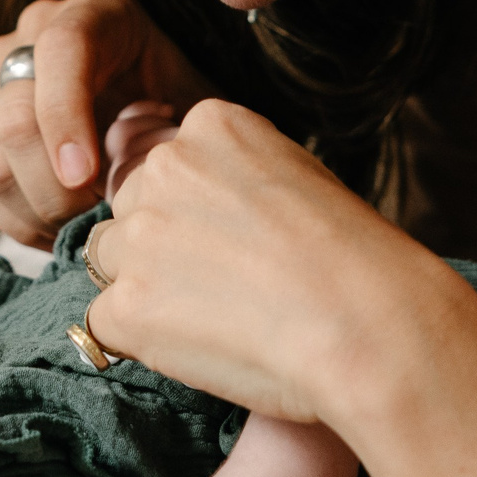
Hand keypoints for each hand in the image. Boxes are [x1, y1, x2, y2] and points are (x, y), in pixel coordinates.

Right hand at [0, 0, 216, 248]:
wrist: (150, 111)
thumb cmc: (181, 112)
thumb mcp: (199, 110)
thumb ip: (177, 133)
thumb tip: (138, 181)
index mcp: (99, 9)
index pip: (61, 49)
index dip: (65, 117)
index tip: (86, 177)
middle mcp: (34, 28)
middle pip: (15, 112)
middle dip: (56, 187)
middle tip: (100, 223)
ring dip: (37, 210)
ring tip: (84, 229)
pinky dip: (16, 218)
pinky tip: (58, 226)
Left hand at [85, 100, 465, 423]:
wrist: (371, 324)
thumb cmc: (357, 263)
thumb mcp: (301, 180)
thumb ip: (239, 182)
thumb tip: (206, 220)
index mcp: (212, 125)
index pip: (172, 166)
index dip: (203, 214)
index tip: (246, 244)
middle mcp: (165, 167)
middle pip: (134, 208)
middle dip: (165, 247)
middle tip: (229, 289)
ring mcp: (140, 235)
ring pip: (111, 261)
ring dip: (146, 290)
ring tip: (216, 320)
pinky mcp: (126, 305)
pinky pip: (105, 324)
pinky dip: (142, 342)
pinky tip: (201, 351)